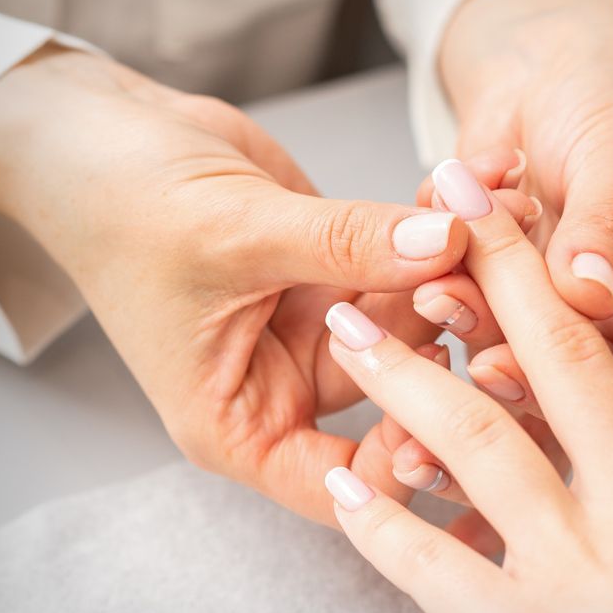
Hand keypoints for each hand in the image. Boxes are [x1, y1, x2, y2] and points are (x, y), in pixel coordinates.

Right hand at [0, 47, 475, 523]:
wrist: (104, 130)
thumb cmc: (123, 206)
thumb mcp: (233, 236)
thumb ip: (344, 246)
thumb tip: (446, 243)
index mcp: (243, 423)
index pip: (343, 483)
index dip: (409, 458)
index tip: (463, 402)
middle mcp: (292, 383)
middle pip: (401, 388)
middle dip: (458, 331)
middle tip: (506, 277)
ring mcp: (326, 324)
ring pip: (419, 311)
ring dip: (466, 260)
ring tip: (508, 209)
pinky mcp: (347, 268)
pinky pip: (411, 255)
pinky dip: (445, 218)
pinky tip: (489, 179)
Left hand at [421, 0, 612, 429]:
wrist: (556, 56)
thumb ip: (602, 225)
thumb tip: (592, 287)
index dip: (580, 391)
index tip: (507, 367)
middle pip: (565, 388)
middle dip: (504, 366)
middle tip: (455, 342)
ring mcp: (553, 317)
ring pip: (504, 353)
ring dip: (465, 319)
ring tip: (434, 285)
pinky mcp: (498, 298)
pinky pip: (463, 312)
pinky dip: (440, 277)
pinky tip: (433, 234)